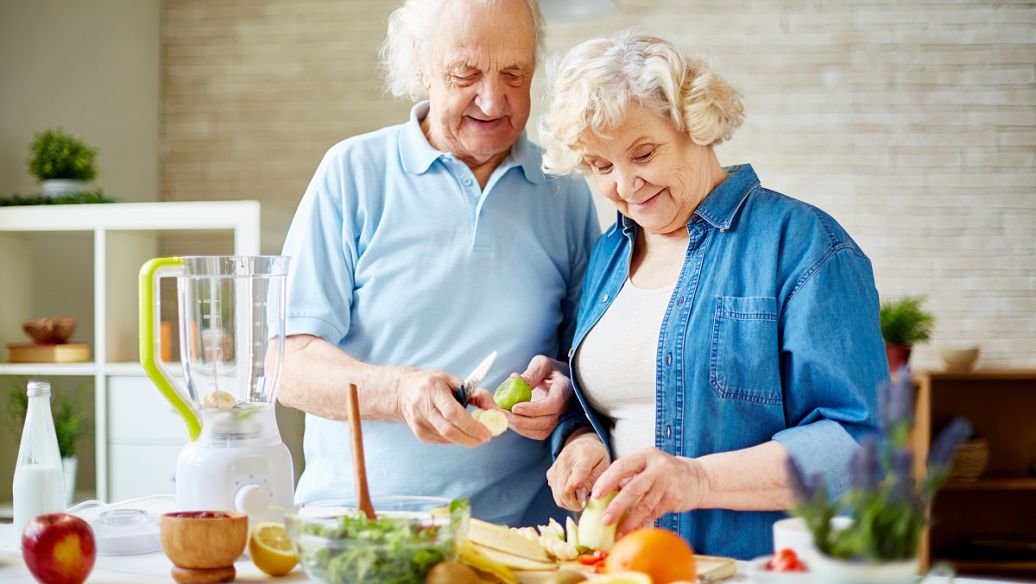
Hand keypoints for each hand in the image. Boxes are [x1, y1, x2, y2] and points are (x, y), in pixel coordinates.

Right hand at [392, 367, 491, 446]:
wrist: (404, 390)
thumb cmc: (433, 383)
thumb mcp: (454, 380)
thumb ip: (477, 394)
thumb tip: (496, 411)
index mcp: (433, 389)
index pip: (453, 413)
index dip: (471, 426)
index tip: (487, 432)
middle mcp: (423, 407)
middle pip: (449, 430)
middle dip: (471, 438)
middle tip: (486, 438)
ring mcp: (418, 422)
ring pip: (447, 438)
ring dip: (465, 439)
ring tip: (475, 433)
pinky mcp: (419, 433)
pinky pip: (442, 440)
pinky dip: (455, 438)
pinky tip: (459, 431)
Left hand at [496, 355, 574, 439]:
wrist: (556, 379)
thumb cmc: (548, 369)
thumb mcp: (541, 363)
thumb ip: (531, 373)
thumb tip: (515, 380)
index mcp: (564, 390)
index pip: (552, 405)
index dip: (533, 409)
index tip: (514, 407)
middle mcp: (563, 408)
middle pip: (545, 422)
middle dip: (521, 421)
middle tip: (502, 413)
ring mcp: (557, 419)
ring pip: (540, 432)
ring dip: (519, 426)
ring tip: (503, 415)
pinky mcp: (549, 426)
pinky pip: (535, 433)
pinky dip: (521, 429)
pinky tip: (509, 419)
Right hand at [547, 429, 609, 509]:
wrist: (581, 444)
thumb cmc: (596, 456)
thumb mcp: (603, 465)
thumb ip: (594, 479)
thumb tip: (582, 494)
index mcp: (584, 455)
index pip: (579, 470)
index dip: (577, 482)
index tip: (579, 494)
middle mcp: (565, 461)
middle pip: (564, 490)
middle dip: (577, 504)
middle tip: (587, 501)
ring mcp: (555, 468)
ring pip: (559, 496)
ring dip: (571, 503)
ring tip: (582, 497)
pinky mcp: (550, 475)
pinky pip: (556, 495)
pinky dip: (565, 500)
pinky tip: (574, 493)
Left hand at [591, 447, 707, 537]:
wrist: (699, 478)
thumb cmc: (666, 472)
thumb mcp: (648, 465)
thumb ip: (629, 475)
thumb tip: (605, 493)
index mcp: (646, 455)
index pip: (622, 466)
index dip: (607, 481)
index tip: (595, 495)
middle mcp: (657, 469)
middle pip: (633, 488)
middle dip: (617, 506)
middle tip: (604, 519)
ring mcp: (667, 485)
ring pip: (644, 505)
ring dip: (629, 521)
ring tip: (617, 532)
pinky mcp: (674, 500)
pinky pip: (653, 514)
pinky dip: (641, 524)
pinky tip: (631, 531)